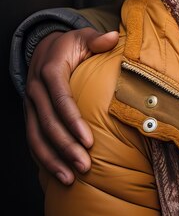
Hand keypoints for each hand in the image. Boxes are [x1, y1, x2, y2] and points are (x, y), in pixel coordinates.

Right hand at [23, 27, 118, 184]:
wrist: (44, 46)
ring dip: (53, 160)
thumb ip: (97, 39)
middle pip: (49, 124)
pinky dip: (44, 159)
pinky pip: (34, 140)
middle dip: (66, 148)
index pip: (61, 100)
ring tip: (71, 179)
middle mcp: (36, 90)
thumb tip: (111, 38)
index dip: (73, 122)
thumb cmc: (71, 44)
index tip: (89, 141)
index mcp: (51, 71)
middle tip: (85, 166)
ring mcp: (30, 104)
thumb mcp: (83, 36)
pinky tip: (59, 174)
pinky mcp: (30, 115)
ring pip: (37, 137)